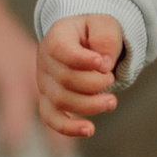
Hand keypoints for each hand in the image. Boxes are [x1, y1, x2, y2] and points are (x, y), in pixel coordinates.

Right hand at [0, 0, 48, 154]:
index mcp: (29, 69)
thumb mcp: (27, 62)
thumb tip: (65, 150)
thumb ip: (44, 95)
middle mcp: (5, 63)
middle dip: (15, 126)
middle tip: (12, 149)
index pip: (47, 102)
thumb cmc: (1, 49)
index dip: (54, 129)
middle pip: (16, 97)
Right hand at [36, 13, 124, 143]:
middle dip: (94, 83)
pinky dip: (69, 127)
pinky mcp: (49, 102)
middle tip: (110, 78)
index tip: (104, 64)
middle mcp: (45, 61)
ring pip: (61, 101)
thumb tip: (104, 65)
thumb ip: (105, 39)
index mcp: (56, 37)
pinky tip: (89, 130)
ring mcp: (45, 84)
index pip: (61, 50)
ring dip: (90, 105)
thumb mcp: (105, 26)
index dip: (83, 60)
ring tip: (111, 101)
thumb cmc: (94, 34)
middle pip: (65, 79)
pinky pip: (52, 119)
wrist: (85, 43)